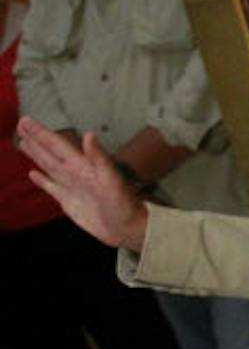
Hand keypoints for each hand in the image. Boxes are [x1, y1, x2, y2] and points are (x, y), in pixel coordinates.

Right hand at [16, 120, 150, 249]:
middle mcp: (75, 173)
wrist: (127, 228)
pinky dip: (41, 180)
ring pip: (48, 166)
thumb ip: (99, 157)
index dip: (42, 133)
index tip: (26, 120)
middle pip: (50, 152)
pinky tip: (32, 173)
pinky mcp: (68, 201)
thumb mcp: (111, 179)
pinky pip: (51, 187)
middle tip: (21, 124)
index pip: (57, 145)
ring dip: (36, 154)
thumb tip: (89, 134)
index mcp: (82, 166)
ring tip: (23, 142)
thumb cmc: (122, 204)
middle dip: (36, 139)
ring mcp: (71, 187)